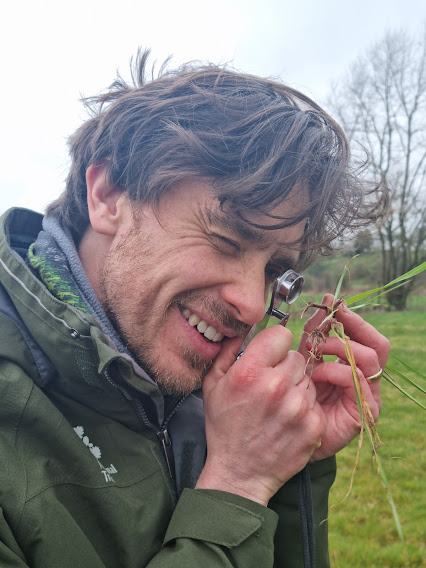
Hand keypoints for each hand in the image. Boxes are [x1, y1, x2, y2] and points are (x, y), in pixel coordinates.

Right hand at [196, 325, 325, 505]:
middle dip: (285, 367)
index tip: (269, 356)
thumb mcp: (213, 384)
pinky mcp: (314, 426)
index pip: (282, 334)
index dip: (275, 344)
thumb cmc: (224, 426)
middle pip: (297, 357)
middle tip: (271, 385)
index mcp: (250, 371)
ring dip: (296, 387)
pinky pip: (316, 402)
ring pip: (308, 379)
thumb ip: (227, 350)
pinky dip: (305, 409)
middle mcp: (276, 386)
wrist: (239, 473)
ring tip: (278, 406)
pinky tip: (288, 420)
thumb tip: (245, 328)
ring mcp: (298, 407)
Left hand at [297, 295, 389, 460]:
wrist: (281, 433)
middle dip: (354, 326)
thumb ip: (313, 333)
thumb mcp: (301, 357)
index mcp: (352, 364)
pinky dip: (334, 371)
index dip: (351, 317)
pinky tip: (315, 374)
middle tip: (333, 317)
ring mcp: (367, 395)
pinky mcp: (363, 411)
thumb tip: (326, 301)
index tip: (332, 302)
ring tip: (315, 351)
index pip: (364, 335)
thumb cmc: (289, 396)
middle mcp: (364, 378)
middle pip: (377, 344)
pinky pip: (356, 380)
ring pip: (369, 357)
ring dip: (340, 347)